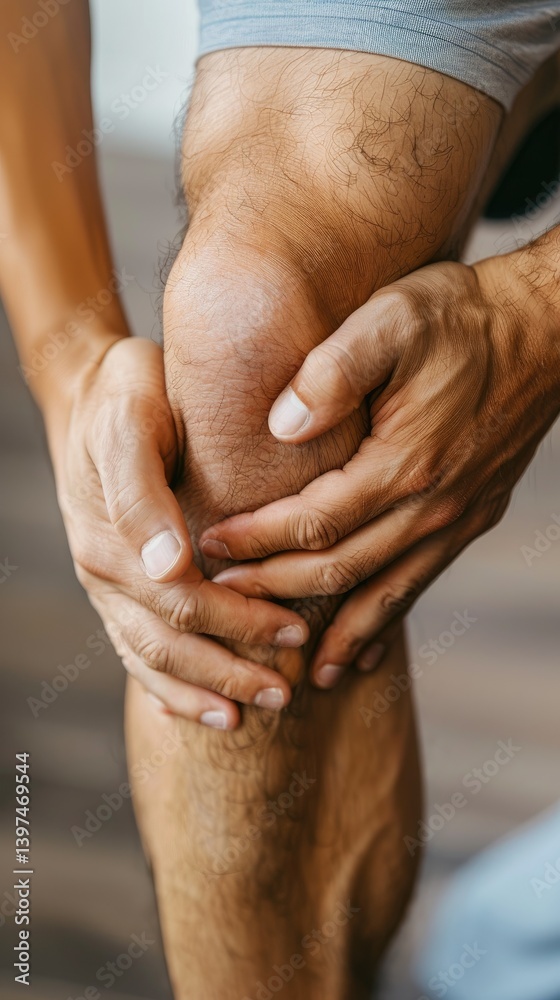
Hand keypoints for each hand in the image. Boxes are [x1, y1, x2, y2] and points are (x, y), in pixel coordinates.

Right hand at [50, 336, 307, 725]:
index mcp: (113, 539)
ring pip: (151, 658)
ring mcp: (105, 585)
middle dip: (230, 671)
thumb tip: (168, 565)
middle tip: (286, 693)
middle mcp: (105, 571)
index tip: (297, 634)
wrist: (91, 390)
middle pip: (171, 643)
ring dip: (202, 690)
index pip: (185, 602)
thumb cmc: (125, 396)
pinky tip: (202, 708)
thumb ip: (141, 492)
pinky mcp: (113, 588)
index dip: (241, 623)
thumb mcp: (130, 424)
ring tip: (249, 715)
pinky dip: (167, 687)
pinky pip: (134, 650)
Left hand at [200, 251, 559, 684]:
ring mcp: (456, 519)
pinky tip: (366, 649)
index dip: (257, 540)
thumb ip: (333, 371)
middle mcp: (432, 506)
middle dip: (276, 590)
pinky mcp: (471, 519)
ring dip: (337, 634)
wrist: (546, 332)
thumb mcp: (393, 320)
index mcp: (404, 463)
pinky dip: (385, 622)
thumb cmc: (463, 319)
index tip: (210, 546)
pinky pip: (419, 585)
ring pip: (384, 594)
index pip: (313, 521)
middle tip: (226, 603)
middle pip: (340, 570)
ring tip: (300, 672)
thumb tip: (279, 426)